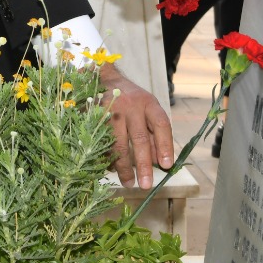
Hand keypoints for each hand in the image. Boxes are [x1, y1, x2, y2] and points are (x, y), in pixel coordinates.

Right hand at [99, 63, 174, 187]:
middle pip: (140, 138)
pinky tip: (112, 170)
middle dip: (144, 164)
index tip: (167, 166)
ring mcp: (111, 110)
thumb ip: (154, 133)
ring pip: (118, 143)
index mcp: (148, 102)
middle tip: (146, 185)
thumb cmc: (130, 99)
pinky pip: (103, 142)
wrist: (102, 78)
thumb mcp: (146, 109)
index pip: (161, 124)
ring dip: (124, 167)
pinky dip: (108, 158)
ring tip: (128, 183)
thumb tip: (160, 162)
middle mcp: (130, 105)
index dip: (165, 145)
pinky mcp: (95, 116)